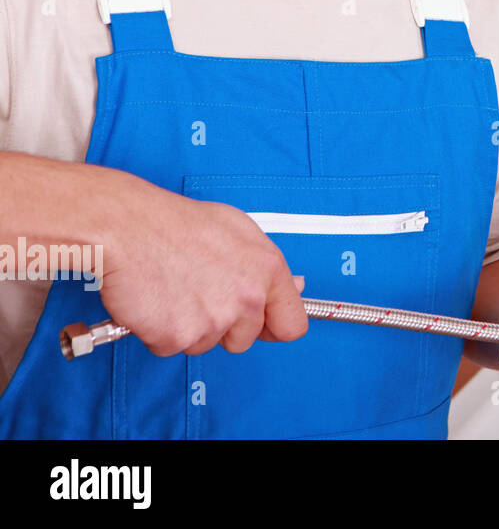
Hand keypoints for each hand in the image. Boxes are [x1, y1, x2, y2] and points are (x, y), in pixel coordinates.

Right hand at [98, 175, 308, 356]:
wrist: (128, 226)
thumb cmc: (176, 224)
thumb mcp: (238, 230)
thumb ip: (266, 266)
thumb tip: (295, 287)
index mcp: (267, 270)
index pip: (292, 324)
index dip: (274, 327)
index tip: (264, 326)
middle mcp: (246, 298)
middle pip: (244, 339)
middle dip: (223, 325)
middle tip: (200, 293)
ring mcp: (213, 320)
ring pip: (206, 344)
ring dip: (189, 326)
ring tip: (175, 289)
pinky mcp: (177, 336)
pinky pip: (171, 348)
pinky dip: (160, 331)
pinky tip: (156, 300)